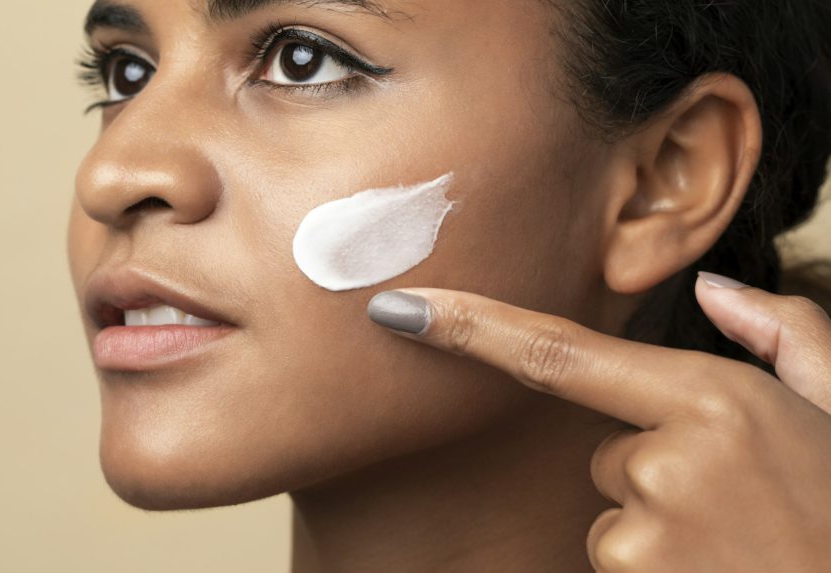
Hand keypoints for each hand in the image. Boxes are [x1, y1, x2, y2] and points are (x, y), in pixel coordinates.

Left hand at [366, 272, 830, 571]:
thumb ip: (786, 333)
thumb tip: (718, 290)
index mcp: (711, 399)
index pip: (555, 355)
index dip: (467, 327)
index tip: (398, 308)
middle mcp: (665, 464)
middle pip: (602, 447)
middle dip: (649, 462)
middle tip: (732, 495)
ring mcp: (645, 536)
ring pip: (612, 507)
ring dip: (658, 516)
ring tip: (736, 537)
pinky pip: (616, 555)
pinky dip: (658, 559)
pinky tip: (717, 564)